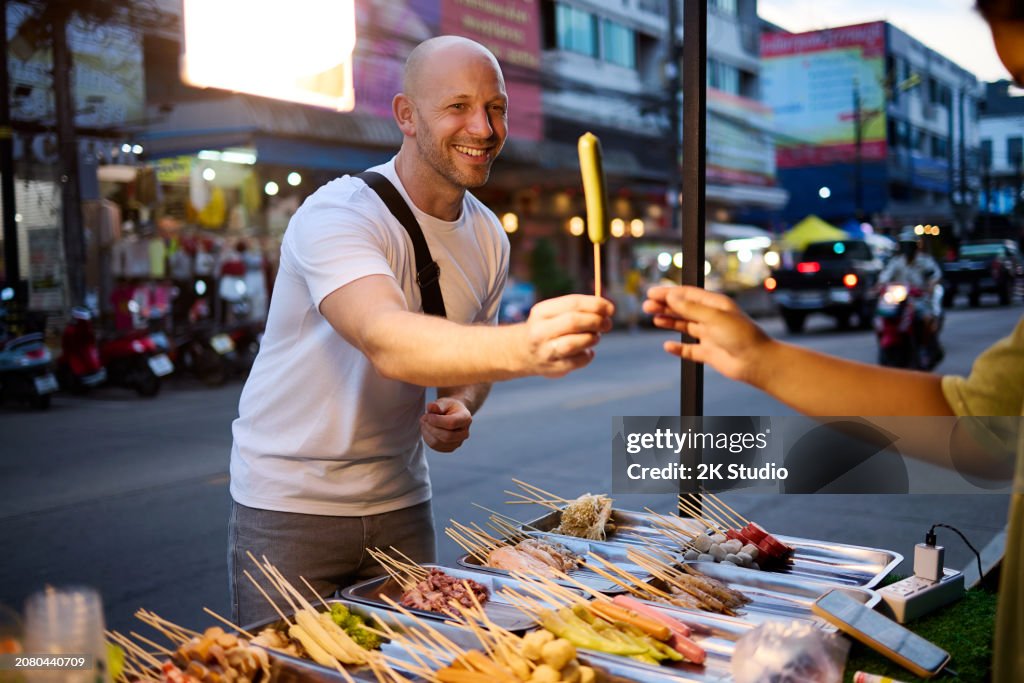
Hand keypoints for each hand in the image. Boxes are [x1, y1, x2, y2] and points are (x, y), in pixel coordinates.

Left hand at [420, 397, 471, 452]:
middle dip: (431, 427)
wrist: (453, 414)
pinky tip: (427, 429)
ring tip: (424, 422)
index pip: (452, 423)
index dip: (437, 420)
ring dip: (427, 432)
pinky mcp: (449, 448)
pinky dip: (427, 437)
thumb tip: (431, 407)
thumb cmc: (448, 407)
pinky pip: (434, 446)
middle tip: (424, 418)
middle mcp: (465, 433)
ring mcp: (458, 443)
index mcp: (466, 418)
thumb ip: (438, 405)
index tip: (428, 415)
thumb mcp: (444, 402)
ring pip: (438, 443)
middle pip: (446, 436)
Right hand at [522, 295, 613, 377]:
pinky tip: (587, 350)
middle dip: (596, 321)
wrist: (523, 352)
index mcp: (541, 311)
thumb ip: (579, 308)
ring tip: (595, 337)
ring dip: (591, 338)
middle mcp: (540, 331)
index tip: (610, 308)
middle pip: (573, 321)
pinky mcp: (553, 368)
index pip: (572, 303)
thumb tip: (607, 308)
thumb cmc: (548, 328)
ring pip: (574, 343)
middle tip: (607, 324)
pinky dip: (588, 354)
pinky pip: (578, 361)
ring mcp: (545, 351)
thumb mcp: (554, 312)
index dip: (595, 304)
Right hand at [643, 285, 771, 382]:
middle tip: (647, 306)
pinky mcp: (708, 353)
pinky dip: (678, 348)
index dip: (668, 293)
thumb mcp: (714, 317)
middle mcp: (711, 318)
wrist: (756, 362)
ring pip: (684, 326)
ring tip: (654, 319)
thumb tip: (671, 297)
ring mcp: (709, 335)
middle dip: (665, 306)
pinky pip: (689, 349)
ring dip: (669, 322)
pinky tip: (668, 346)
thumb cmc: (741, 335)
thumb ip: (691, 308)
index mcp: (715, 304)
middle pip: (683, 309)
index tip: (652, 293)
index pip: (687, 295)